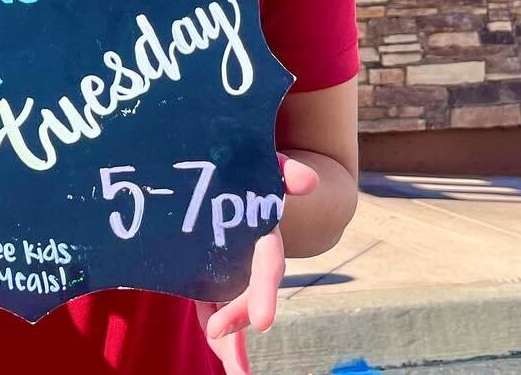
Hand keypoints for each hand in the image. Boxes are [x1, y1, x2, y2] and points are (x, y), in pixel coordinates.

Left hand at [196, 155, 319, 374]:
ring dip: (233, 340)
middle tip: (219, 337)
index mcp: (263, 234)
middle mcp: (251, 257)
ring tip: (234, 371)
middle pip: (249, 293)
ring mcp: (233, 267)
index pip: (267, 266)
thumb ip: (285, 170)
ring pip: (233, 307)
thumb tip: (307, 182)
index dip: (263, 293)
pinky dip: (219, 331)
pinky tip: (222, 354)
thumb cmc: (247, 165)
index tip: (261, 323)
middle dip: (239, 317)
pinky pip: (214, 304)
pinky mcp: (213, 273)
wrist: (228, 168)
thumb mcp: (265, 165)